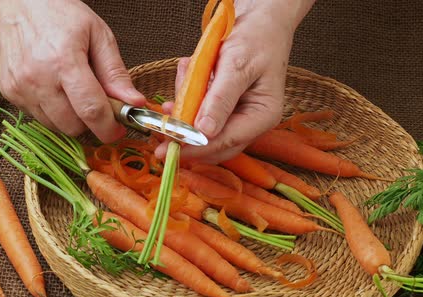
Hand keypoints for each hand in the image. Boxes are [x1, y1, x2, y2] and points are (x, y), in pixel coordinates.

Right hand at [0, 0, 145, 142]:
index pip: (91, 111)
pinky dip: (52, 112)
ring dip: (71, 118)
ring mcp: (20, 87)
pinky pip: (38, 117)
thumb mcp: (99, 36)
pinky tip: (55, 89)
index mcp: (64, 61)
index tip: (119, 131)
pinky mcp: (9, 92)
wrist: (22, 3)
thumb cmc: (62, 15)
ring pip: (56, 126)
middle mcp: (38, 78)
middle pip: (73, 126)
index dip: (108, 128)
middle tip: (97, 105)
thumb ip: (116, 73)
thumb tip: (133, 103)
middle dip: (90, 123)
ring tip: (73, 91)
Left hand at [156, 0, 314, 163]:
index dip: (197, 147)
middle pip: (214, 145)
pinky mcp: (222, 109)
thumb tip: (205, 131)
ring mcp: (237, 117)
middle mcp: (251, 122)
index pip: (227, 141)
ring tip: (185, 73)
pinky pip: (199, 113)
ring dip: (185, 110)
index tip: (171, 146)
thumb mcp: (236, 66)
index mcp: (262, 115)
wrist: (259, 22)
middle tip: (160, 130)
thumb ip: (220, 99)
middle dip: (186, 134)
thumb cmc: (255, 39)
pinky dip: (188, 97)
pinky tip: (187, 73)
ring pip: (203, 130)